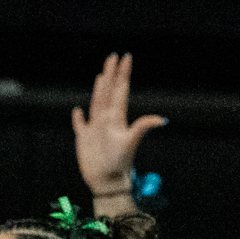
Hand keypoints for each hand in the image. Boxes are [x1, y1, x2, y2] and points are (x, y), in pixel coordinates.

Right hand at [71, 51, 165, 197]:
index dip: (123, 74)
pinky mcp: (84, 139)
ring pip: (96, 103)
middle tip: (113, 56)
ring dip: (99, 89)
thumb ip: (142, 128)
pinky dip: (79, 118)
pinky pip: (80, 125)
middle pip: (108, 91)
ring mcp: (95, 128)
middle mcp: (107, 119)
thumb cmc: (119, 163)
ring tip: (102, 75)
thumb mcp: (130, 143)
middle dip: (112, 74)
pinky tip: (78, 110)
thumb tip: (161, 120)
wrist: (107, 181)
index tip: (125, 58)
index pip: (120, 90)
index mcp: (117, 117)